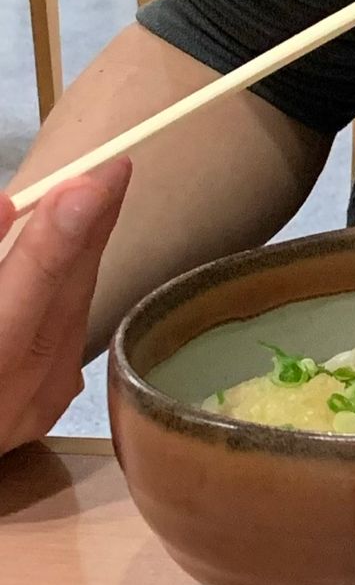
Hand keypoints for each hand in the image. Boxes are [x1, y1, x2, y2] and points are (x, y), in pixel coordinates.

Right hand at [0, 160, 132, 454]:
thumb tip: (5, 208)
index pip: (18, 305)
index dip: (56, 241)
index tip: (94, 182)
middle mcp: (8, 400)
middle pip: (58, 306)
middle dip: (87, 232)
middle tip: (113, 170)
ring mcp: (29, 414)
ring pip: (68, 319)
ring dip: (82, 257)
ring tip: (97, 197)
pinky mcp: (42, 414)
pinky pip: (63, 339)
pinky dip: (65, 293)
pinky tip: (74, 253)